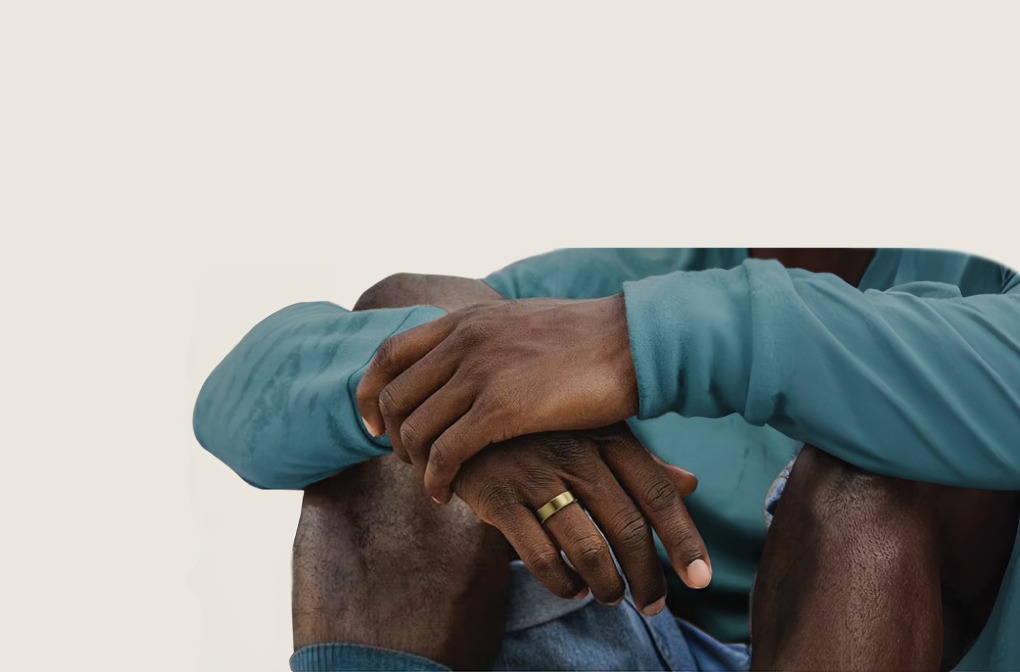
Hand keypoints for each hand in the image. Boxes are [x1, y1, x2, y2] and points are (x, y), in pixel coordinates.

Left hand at [356, 294, 638, 501]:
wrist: (631, 342)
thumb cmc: (587, 340)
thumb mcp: (521, 325)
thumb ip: (487, 338)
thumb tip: (470, 358)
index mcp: (466, 321)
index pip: (389, 354)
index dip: (371, 392)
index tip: (375, 422)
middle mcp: (463, 342)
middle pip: (394, 396)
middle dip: (390, 435)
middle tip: (406, 461)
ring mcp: (480, 373)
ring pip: (415, 428)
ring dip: (414, 463)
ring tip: (430, 482)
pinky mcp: (501, 408)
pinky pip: (445, 453)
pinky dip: (437, 479)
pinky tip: (447, 495)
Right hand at [453, 423, 711, 613]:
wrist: (464, 420)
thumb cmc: (543, 432)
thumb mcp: (593, 435)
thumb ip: (641, 463)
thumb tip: (691, 484)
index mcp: (607, 436)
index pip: (658, 494)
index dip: (683, 540)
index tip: (700, 579)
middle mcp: (576, 452)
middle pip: (628, 527)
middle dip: (646, 577)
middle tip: (653, 606)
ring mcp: (536, 474)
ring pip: (587, 547)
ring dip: (606, 584)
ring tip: (611, 597)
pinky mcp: (499, 498)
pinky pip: (540, 556)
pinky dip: (562, 582)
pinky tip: (570, 588)